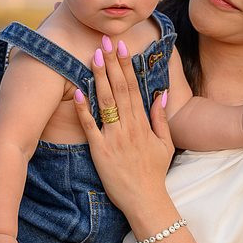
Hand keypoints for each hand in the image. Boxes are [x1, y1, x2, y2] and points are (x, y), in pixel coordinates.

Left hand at [73, 36, 174, 210]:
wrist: (145, 200)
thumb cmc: (154, 172)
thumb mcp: (165, 143)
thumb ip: (160, 117)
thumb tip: (162, 93)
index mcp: (143, 123)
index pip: (133, 88)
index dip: (126, 66)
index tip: (121, 47)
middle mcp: (129, 127)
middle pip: (119, 89)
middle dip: (111, 64)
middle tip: (104, 42)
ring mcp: (113, 138)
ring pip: (105, 103)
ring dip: (99, 78)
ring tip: (92, 57)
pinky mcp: (100, 151)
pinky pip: (90, 127)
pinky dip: (83, 110)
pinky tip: (77, 92)